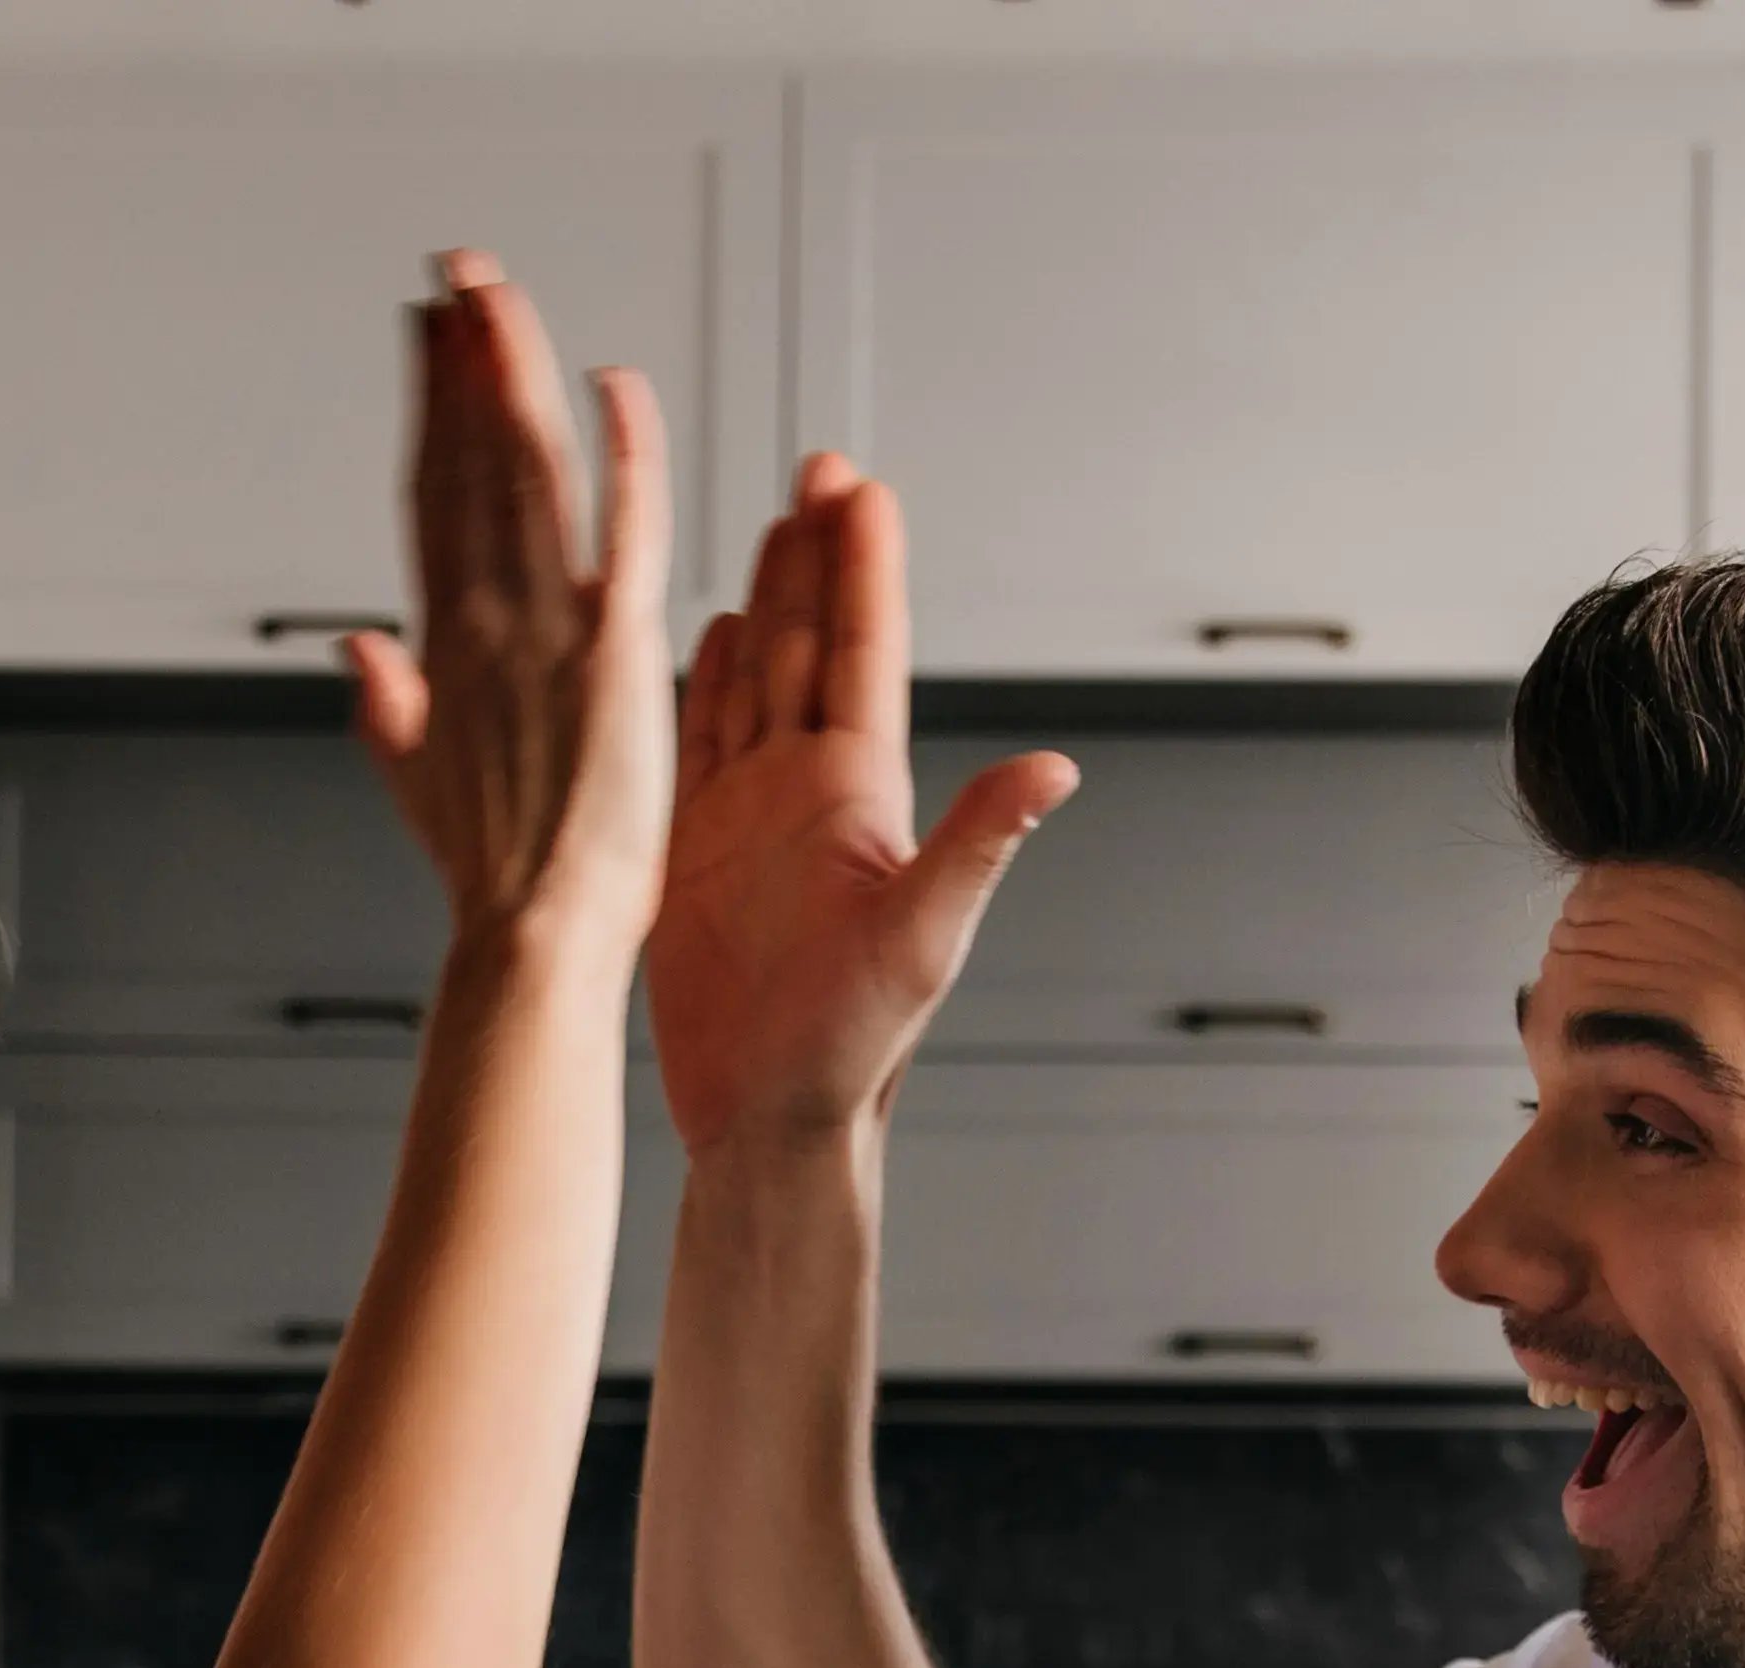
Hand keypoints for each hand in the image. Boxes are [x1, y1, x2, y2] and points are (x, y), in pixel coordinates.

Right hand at [345, 251, 674, 953]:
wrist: (532, 941)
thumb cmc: (491, 882)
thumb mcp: (416, 782)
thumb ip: (387, 704)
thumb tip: (358, 645)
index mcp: (447, 646)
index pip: (434, 496)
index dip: (431, 410)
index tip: (429, 342)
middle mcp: (489, 621)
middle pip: (469, 460)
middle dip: (462, 361)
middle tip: (460, 274)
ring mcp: (548, 630)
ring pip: (528, 473)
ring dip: (514, 374)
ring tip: (499, 295)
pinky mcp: (615, 653)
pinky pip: (624, 532)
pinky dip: (624, 457)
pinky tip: (616, 385)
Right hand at [648, 454, 1076, 1155]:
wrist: (771, 1121)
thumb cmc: (856, 1048)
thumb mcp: (925, 936)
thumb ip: (980, 842)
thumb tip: (1054, 768)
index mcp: (860, 794)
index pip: (862, 653)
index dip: (860, 568)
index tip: (857, 486)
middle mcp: (806, 793)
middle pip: (806, 643)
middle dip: (811, 554)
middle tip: (813, 469)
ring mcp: (748, 817)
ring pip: (752, 678)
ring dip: (759, 599)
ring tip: (763, 524)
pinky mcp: (693, 853)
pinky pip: (690, 743)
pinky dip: (695, 680)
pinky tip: (699, 631)